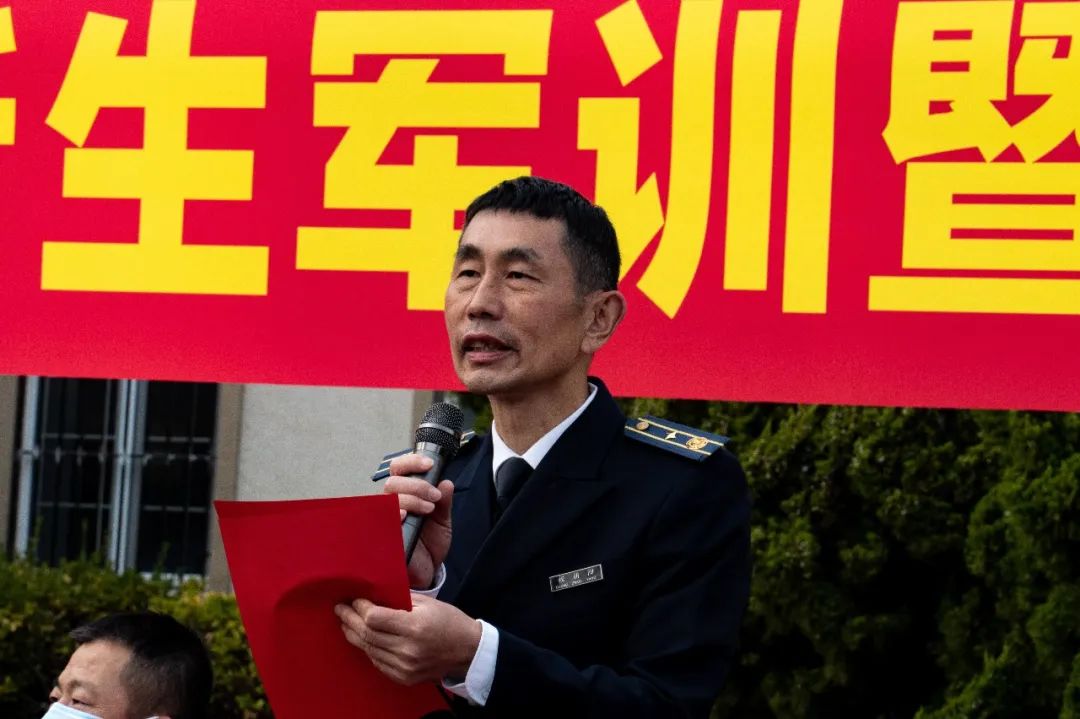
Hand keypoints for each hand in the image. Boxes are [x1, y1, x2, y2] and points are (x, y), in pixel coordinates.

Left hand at [335, 594, 481, 685]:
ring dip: (354, 635)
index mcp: (414, 627)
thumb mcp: (428, 602)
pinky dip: (368, 649)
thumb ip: (400, 599)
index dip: (360, 608)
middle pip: (367, 634)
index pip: (374, 618)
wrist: (467, 651)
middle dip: (350, 619)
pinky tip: (362, 639)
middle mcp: (407, 649)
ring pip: (369, 649)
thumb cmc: (449, 622)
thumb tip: (375, 595)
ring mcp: (405, 667)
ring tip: (345, 623)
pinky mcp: (404, 678)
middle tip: (340, 609)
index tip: (354, 599)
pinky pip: (377, 663)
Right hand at [384, 454, 453, 588]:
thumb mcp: (443, 520)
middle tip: (434, 496)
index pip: (399, 470)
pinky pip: (381, 522)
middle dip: (417, 485)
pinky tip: (405, 515)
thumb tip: (446, 483)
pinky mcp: (384, 537)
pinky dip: (393, 515)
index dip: (411, 462)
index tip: (429, 464)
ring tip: (428, 509)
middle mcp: (392, 505)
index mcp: (405, 495)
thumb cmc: (430, 544)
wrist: (429, 571)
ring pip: (387, 498)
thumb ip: (444, 502)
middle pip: (392, 482)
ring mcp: (386, 521)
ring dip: (410, 498)